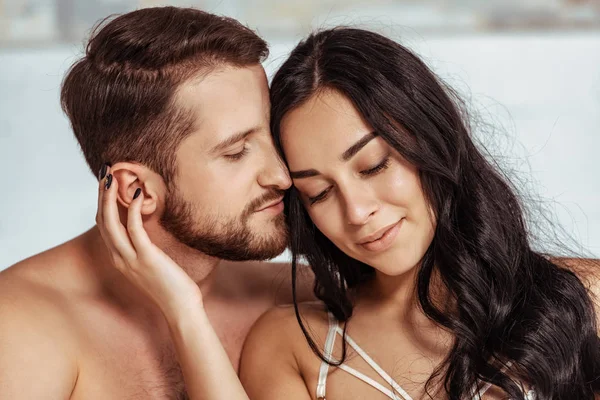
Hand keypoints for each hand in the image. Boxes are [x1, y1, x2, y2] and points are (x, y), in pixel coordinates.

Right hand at [96, 165, 202, 319]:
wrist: (181, 309)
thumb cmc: (174, 287)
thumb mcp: (154, 265)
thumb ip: (146, 250)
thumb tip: (150, 231)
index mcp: (120, 259)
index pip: (104, 226)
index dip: (102, 203)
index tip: (106, 183)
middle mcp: (120, 258)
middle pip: (102, 220)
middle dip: (101, 194)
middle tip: (104, 171)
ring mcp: (131, 259)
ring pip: (111, 223)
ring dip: (109, 197)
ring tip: (112, 177)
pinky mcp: (146, 257)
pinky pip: (134, 229)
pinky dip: (133, 209)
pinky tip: (138, 194)